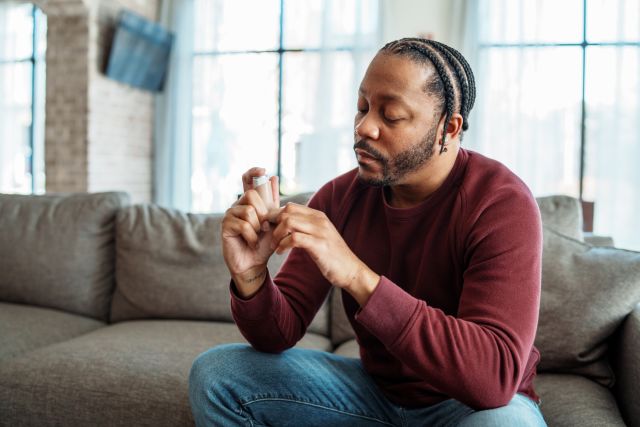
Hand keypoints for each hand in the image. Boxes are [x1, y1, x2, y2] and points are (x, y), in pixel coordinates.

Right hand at [221, 167, 279, 296]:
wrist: (255, 262)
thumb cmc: (264, 242)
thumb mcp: (274, 221)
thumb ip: (273, 201)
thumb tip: (273, 177)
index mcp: (249, 201)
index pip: (247, 179)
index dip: (253, 172)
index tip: (263, 170)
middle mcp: (238, 205)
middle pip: (251, 195)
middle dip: (263, 212)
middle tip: (265, 227)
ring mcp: (230, 214)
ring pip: (248, 211)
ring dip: (258, 227)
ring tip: (258, 236)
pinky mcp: (225, 226)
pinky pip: (243, 225)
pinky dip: (252, 236)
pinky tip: (251, 242)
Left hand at [268, 203, 379, 302]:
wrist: (351, 270)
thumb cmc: (333, 256)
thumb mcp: (320, 236)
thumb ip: (306, 227)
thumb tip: (286, 223)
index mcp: (318, 216)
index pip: (291, 206)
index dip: (276, 216)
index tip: (271, 229)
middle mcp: (319, 220)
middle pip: (287, 211)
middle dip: (274, 224)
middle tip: (271, 238)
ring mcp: (320, 231)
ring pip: (288, 222)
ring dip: (277, 235)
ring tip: (276, 246)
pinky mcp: (319, 245)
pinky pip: (294, 238)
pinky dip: (283, 245)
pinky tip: (281, 252)